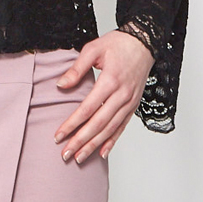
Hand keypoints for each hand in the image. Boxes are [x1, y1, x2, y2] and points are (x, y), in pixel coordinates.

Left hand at [53, 28, 154, 163]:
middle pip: (98, 124)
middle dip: (80, 141)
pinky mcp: (133, 105)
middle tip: (65, 154)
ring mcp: (129, 102)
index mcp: (110, 81)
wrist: (143, 43)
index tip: (58, 135)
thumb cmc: (118, 44)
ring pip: (110, 129)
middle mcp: (122, 95)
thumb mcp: (93, 49)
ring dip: (94, 145)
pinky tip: (102, 152)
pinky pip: (122, 127)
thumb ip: (77, 68)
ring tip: (79, 157)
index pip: (87, 109)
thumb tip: (61, 85)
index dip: (71, 124)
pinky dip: (112, 141)